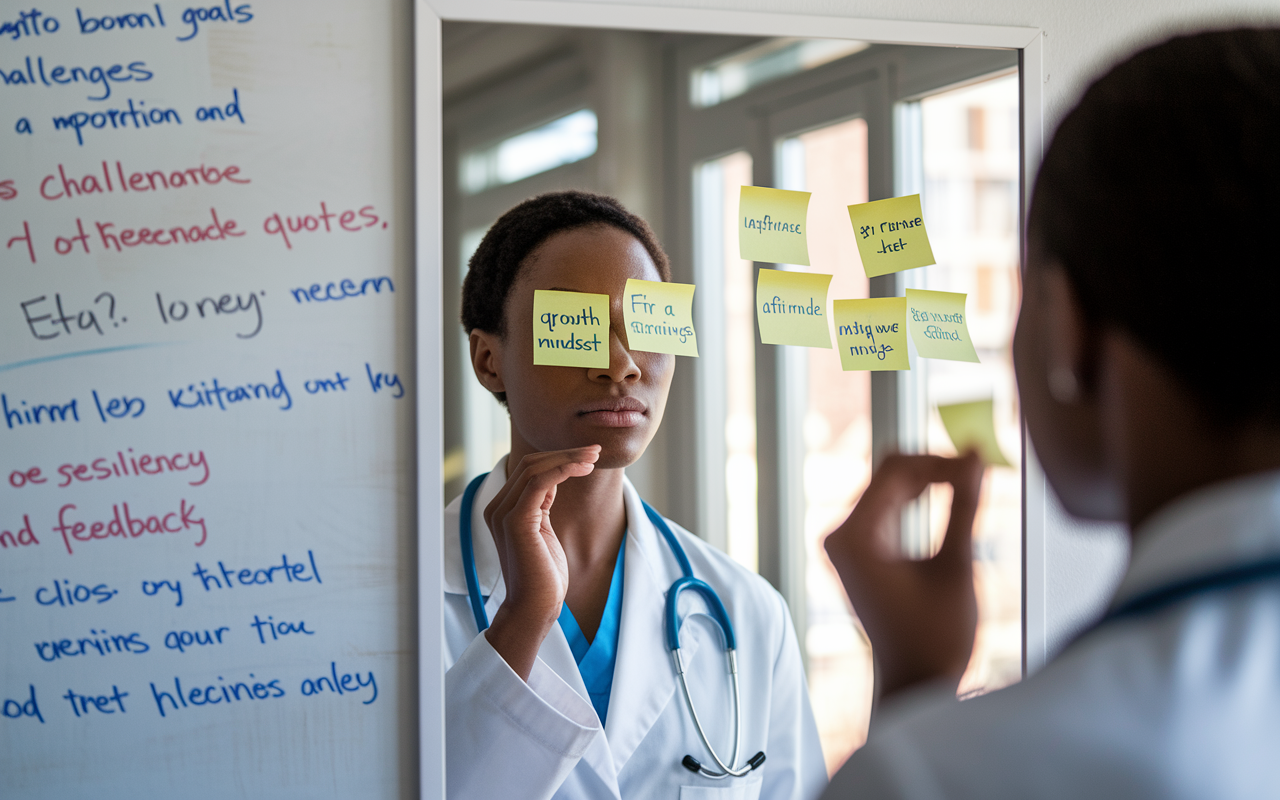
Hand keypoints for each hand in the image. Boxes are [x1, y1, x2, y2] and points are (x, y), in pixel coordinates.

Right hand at [482, 446, 599, 679]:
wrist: (534, 609)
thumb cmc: (543, 576)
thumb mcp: (543, 531)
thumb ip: (541, 504)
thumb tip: (554, 478)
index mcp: (502, 509)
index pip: (528, 470)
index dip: (559, 457)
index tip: (587, 455)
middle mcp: (497, 508)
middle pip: (531, 464)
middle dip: (566, 452)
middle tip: (596, 450)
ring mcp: (504, 513)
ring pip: (536, 468)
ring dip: (569, 457)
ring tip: (595, 456)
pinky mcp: (516, 521)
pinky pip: (540, 482)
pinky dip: (563, 469)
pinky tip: (583, 467)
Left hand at [823, 452, 983, 700]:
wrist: (916, 683)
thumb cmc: (935, 636)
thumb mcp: (956, 566)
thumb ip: (964, 505)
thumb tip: (974, 454)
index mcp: (853, 536)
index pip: (896, 469)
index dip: (940, 460)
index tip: (980, 463)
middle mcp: (840, 535)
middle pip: (890, 475)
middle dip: (935, 469)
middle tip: (981, 473)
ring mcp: (846, 545)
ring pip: (891, 489)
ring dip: (930, 483)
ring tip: (973, 486)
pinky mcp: (859, 553)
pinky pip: (889, 510)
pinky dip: (920, 502)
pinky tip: (953, 501)